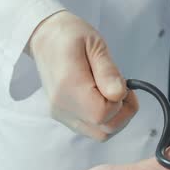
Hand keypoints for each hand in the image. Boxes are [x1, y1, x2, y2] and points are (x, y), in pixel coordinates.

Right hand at [29, 11, 137, 140]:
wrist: (46, 36)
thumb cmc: (70, 35)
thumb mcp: (94, 44)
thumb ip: (108, 71)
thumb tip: (119, 94)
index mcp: (68, 86)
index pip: (102, 114)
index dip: (120, 103)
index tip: (123, 85)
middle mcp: (62, 105)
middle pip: (103, 130)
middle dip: (123, 112)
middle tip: (123, 89)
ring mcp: (61, 113)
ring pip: (100, 134)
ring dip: (116, 117)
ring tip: (114, 93)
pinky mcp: (64, 115)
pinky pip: (91, 128)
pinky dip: (105, 119)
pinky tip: (104, 98)